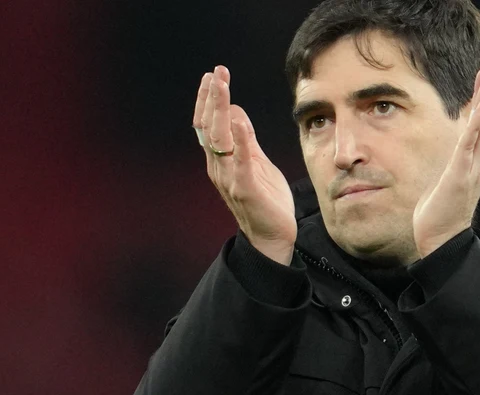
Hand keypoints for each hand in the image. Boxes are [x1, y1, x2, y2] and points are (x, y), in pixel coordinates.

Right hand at [195, 65, 296, 265]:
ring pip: (218, 140)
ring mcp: (229, 178)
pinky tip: (240, 122)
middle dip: (212, 98)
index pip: (207, 124)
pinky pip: (240, 163)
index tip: (212, 76)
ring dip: (220, 111)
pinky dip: (240, 141)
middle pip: (208, 127)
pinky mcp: (245, 189)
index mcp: (220, 160)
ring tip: (222, 87)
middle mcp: (219, 167)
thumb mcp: (256, 162)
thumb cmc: (265, 200)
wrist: (273, 237)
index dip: (208, 99)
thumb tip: (236, 111)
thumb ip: (246, 139)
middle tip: (216, 73)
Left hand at [411, 59, 479, 261]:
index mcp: (473, 157)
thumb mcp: (448, 177)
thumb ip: (455, 161)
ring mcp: (471, 164)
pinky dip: (477, 123)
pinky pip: (469, 143)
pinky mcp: (460, 172)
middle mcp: (477, 158)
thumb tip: (457, 147)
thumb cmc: (441, 211)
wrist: (442, 239)